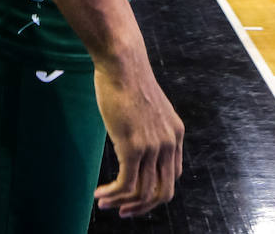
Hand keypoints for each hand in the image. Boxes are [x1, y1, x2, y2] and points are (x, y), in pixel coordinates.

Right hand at [94, 60, 183, 218]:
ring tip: (104, 203)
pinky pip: (126, 185)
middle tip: (123, 211)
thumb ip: (147, 127)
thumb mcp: (146, 107)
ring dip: (122, 203)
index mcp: (176, 134)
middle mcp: (169, 143)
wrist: (122, 62)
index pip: (173, 176)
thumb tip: (133, 142)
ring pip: (143, 193)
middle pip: (164, 192)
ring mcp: (153, 147)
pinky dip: (112, 195)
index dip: (154, 190)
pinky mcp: (133, 147)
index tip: (133, 194)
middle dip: (142, 207)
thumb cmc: (127, 79)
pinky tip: (99, 194)